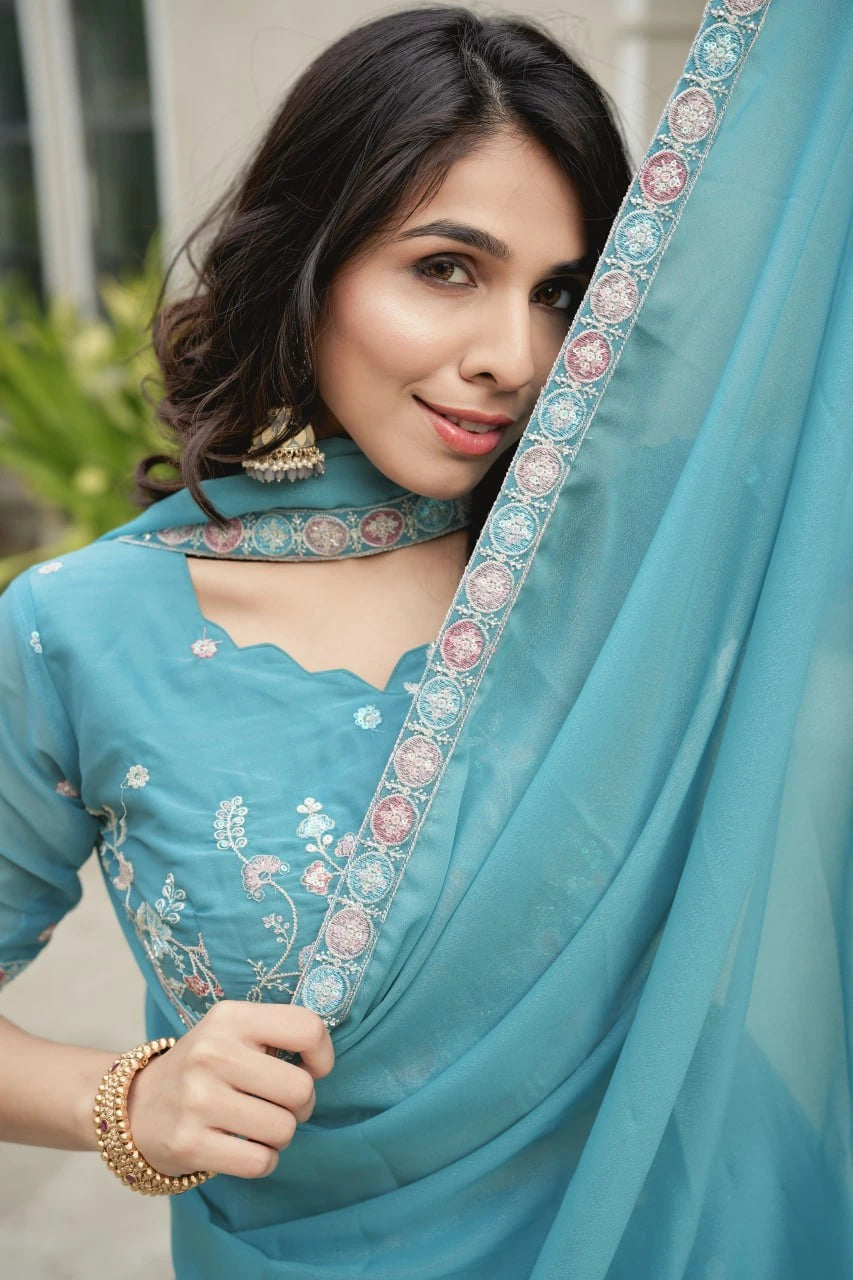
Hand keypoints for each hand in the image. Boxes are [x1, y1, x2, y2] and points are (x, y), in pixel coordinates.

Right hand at [125, 1001, 333, 1178]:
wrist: (135, 1105)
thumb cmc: (203, 1068)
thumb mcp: (232, 1031)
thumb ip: (277, 1034)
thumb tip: (321, 1061)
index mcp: (231, 1018)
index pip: (307, 1029)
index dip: (322, 1056)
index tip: (310, 1069)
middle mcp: (213, 1053)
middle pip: (301, 1089)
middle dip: (301, 1105)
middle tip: (279, 1104)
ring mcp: (198, 1099)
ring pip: (284, 1129)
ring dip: (280, 1135)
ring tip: (258, 1125)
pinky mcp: (190, 1143)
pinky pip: (260, 1162)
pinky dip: (262, 1160)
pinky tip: (244, 1148)